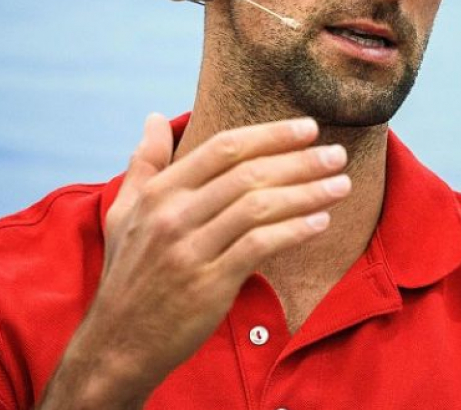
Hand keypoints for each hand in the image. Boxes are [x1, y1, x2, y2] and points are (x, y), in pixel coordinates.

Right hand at [38, 113, 350, 408]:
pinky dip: (294, 230)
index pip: (224, 148)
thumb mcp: (124, 212)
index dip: (270, 134)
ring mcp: (190, 249)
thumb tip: (155, 117)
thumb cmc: (128, 274)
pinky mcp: (209, 284)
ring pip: (259, 206)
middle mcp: (173, 215)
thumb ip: (145, 163)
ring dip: (307, 193)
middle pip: (248, 173)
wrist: (118, 343)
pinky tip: (320, 222)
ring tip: (341, 185)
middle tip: (337, 155)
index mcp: (159, 193)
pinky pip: (260, 246)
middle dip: (300, 160)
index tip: (308, 128)